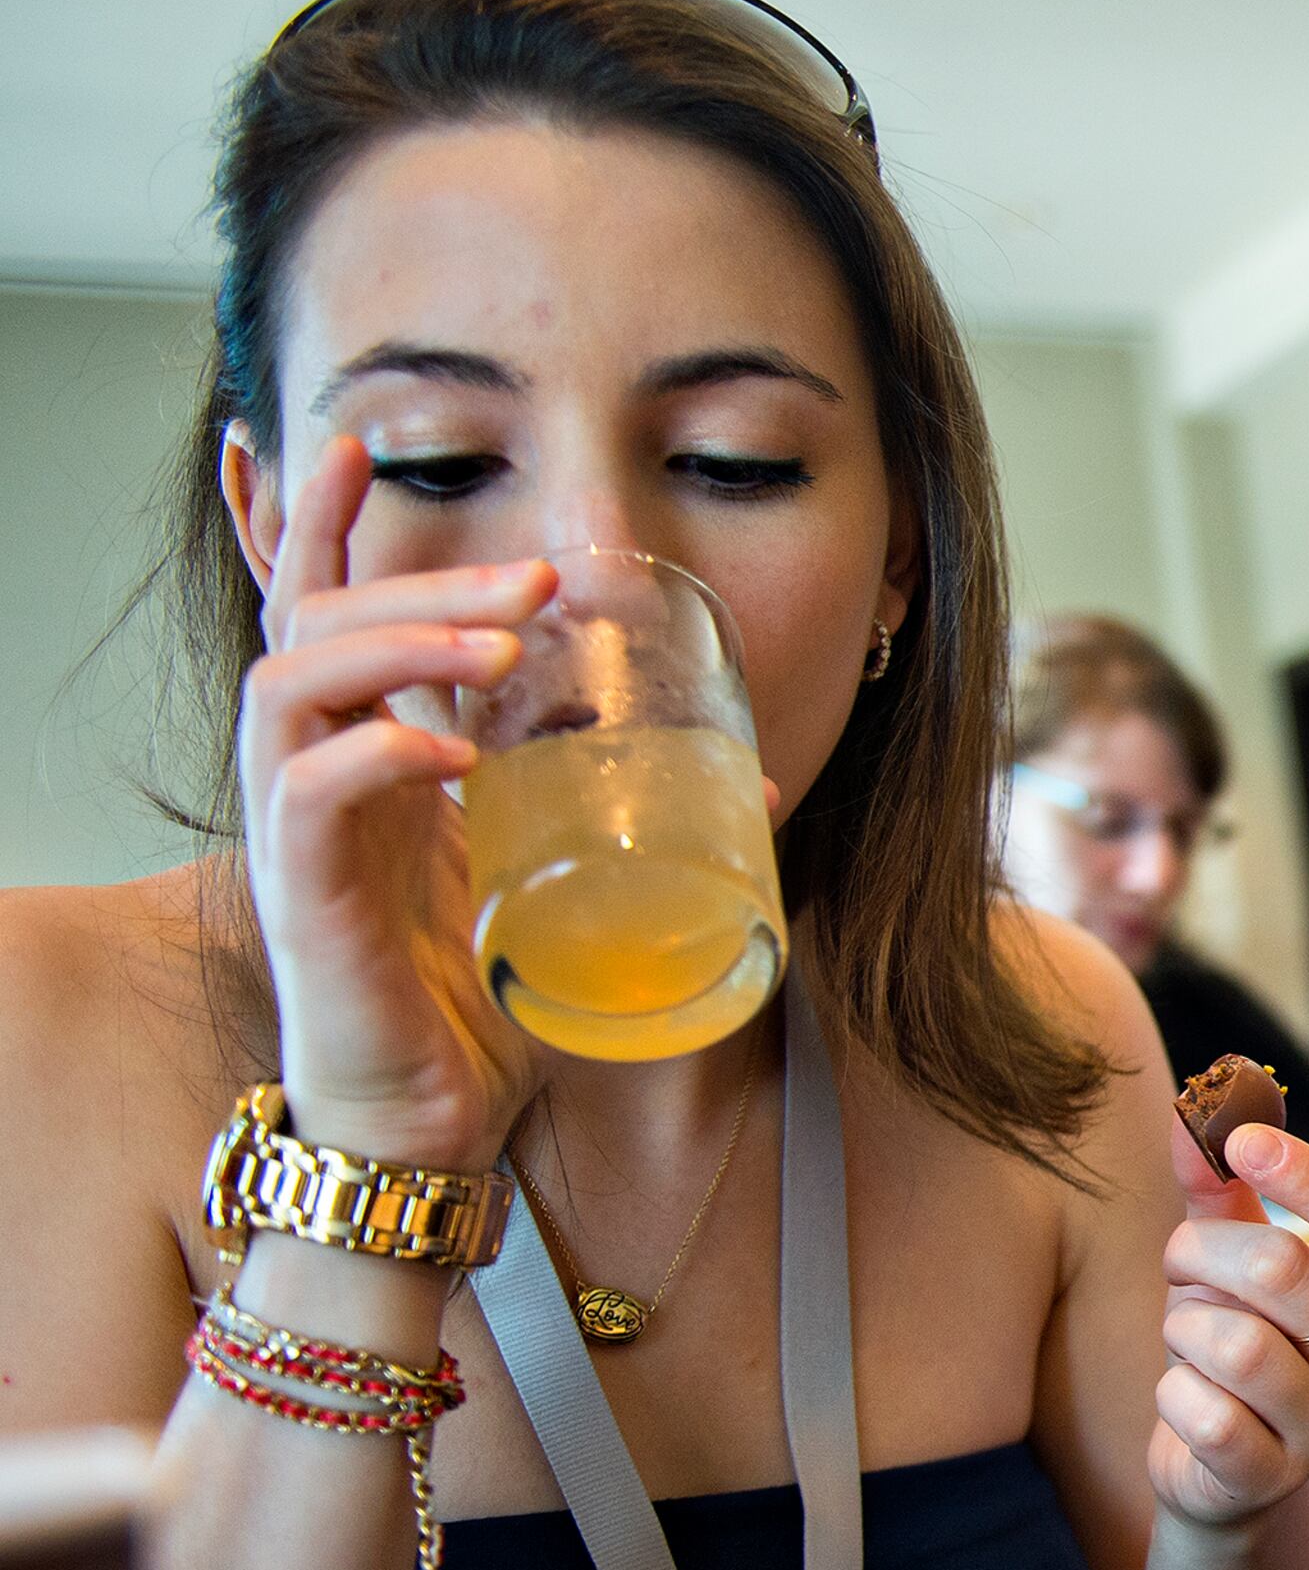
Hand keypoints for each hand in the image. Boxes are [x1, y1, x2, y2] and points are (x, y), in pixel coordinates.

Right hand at [239, 435, 549, 1171]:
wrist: (425, 1126)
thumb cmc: (478, 1005)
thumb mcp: (552, 882)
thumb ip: (617, 819)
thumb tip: (754, 778)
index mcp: (362, 758)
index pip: (323, 614)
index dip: (333, 524)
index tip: (369, 443)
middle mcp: (311, 777)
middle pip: (315, 624)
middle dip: (417, 578)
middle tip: (531, 570)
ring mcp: (298, 835)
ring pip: (293, 683)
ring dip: (398, 641)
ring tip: (501, 638)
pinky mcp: (301, 899)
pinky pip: (305, 791)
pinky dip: (378, 751)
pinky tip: (448, 745)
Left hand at [1150, 1117, 1308, 1529]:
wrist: (1217, 1462)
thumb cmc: (1232, 1337)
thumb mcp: (1228, 1262)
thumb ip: (1216, 1192)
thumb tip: (1189, 1115)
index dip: (1307, 1174)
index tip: (1242, 1140)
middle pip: (1282, 1268)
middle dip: (1202, 1253)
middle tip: (1181, 1263)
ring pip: (1236, 1344)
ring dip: (1184, 1327)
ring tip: (1188, 1339)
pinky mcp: (1274, 1477)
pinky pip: (1208, 1415)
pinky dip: (1173, 1393)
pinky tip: (1184, 1397)